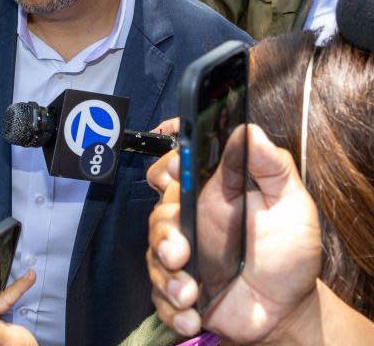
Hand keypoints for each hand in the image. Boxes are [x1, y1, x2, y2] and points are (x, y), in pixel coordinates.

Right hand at [146, 125, 322, 342]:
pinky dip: (171, 307)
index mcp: (211, 195)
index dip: (168, 167)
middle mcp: (190, 222)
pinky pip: (159, 295)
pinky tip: (191, 314)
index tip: (176, 173)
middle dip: (163, 234)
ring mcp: (181, 256)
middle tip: (179, 251)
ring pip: (154, 256)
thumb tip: (249, 130)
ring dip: (167, 276)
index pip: (175, 169)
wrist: (288, 310)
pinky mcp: (177, 290)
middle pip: (157, 215)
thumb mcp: (291, 205)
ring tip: (189, 293)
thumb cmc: (288, 253)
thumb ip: (272, 167)